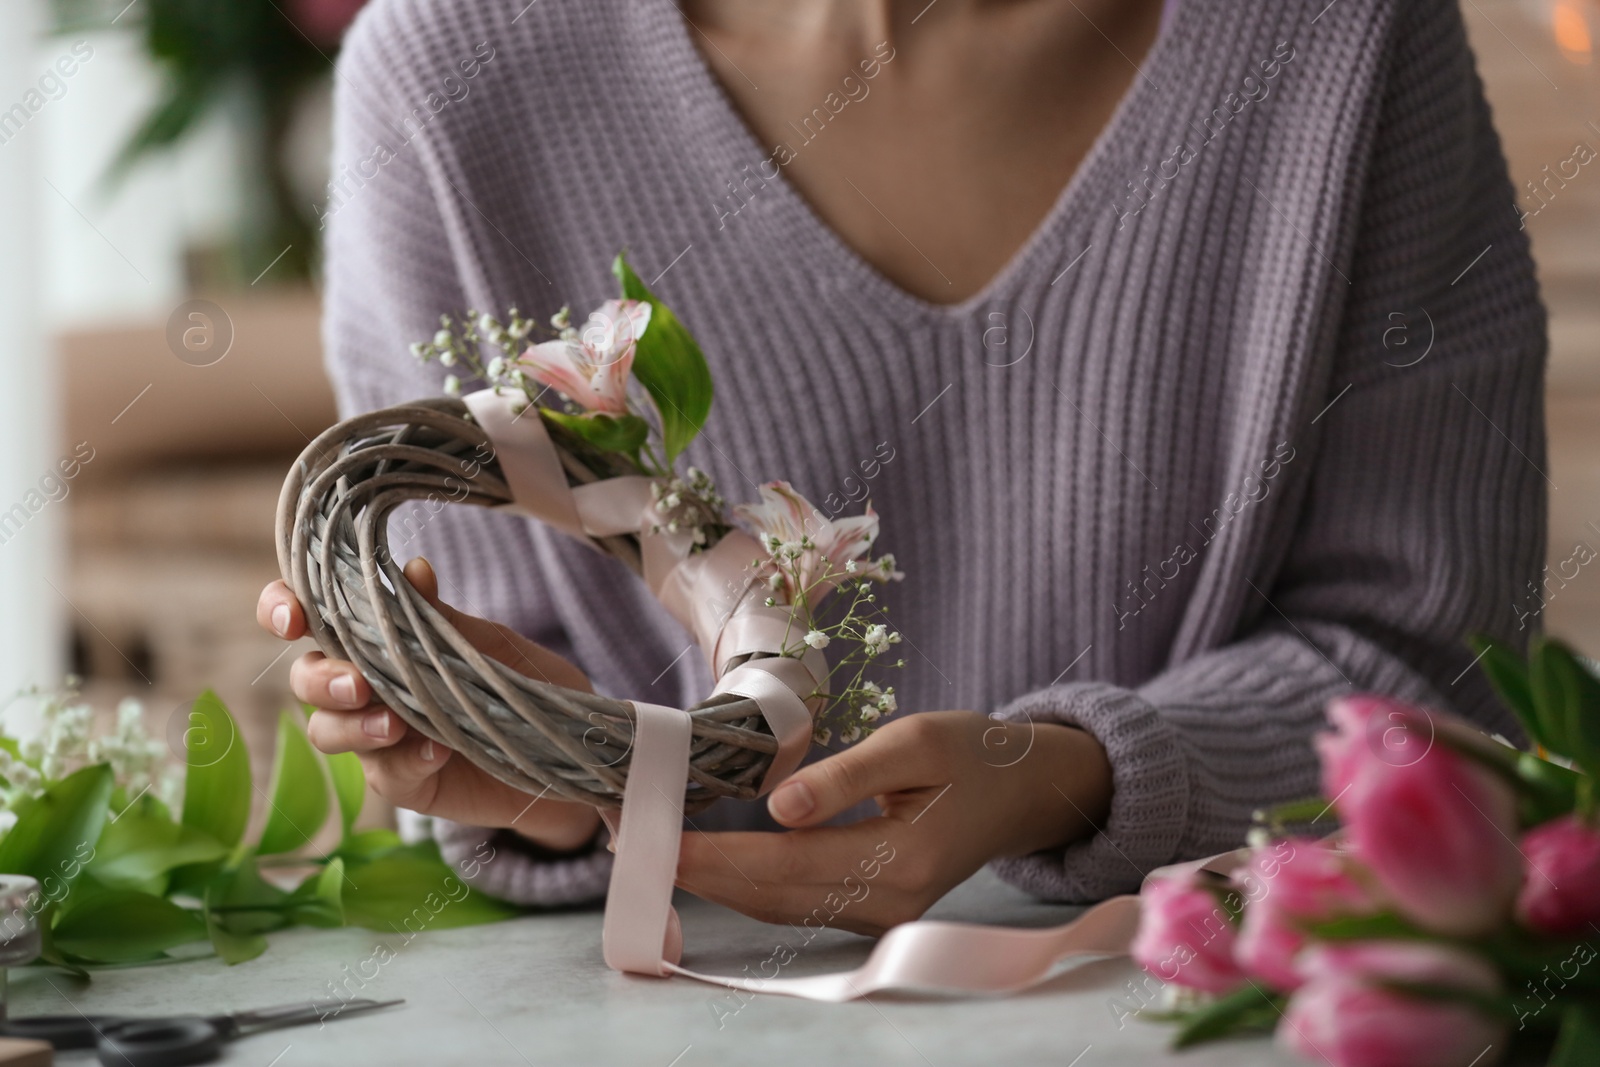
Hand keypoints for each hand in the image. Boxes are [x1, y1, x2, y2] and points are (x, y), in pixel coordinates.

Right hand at [256, 557, 602, 850]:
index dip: (284, 609)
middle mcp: (364, 687)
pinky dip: (407, 759)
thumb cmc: (521, 683)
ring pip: (327, 731)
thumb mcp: (488, 643)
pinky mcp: (404, 783)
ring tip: (396, 723)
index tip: (293, 615)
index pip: (310, 616)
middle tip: (358, 683)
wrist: (567, 745)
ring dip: (353, 725)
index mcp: (375, 639)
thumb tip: (413, 571)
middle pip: (304, 679)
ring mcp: (378, 739)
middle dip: (321, 679)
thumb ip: (442, 618)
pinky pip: (385, 774)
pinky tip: (437, 749)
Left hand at [675, 711, 1111, 935]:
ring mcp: (884, 913)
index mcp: (902, 857)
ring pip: (782, 906)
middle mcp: (890, 900)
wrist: (1025, 790)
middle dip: (703, 873)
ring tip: (661, 854)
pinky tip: (715, 863)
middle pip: (775, 896)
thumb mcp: (914, 741)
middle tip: (635, 850)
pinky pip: (800, 904)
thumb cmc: (973, 752)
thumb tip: (778, 807)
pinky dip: (752, 884)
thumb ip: (846, 775)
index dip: (721, 855)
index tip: (662, 840)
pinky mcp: (876, 909)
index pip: (788, 863)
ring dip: (719, 883)